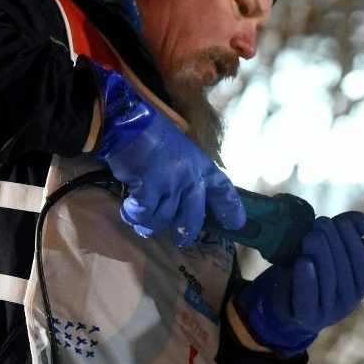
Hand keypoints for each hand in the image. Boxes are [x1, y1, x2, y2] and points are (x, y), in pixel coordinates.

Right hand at [92, 62, 244, 243]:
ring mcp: (171, 183)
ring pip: (163, 219)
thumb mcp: (180, 151)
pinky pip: (143, 214)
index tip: (236, 225)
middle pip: (193, 217)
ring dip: (149, 223)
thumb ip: (186, 174)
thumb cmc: (153, 135)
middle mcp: (191, 177)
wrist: (128, 123)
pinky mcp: (149, 188)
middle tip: (181, 241)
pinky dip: (133, 215)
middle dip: (186, 232)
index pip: (223, 189)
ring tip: (141, 221)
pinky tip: (128, 209)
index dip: (230, 208)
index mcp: (202, 166)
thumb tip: (181, 202)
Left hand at [237, 212, 363, 354]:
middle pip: (344, 272)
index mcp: (357, 286)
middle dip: (334, 243)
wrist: (286, 302)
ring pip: (328, 283)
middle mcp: (348, 301)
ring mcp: (329, 312)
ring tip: (311, 235)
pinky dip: (307, 280)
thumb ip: (343, 235)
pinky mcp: (307, 318)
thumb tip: (362, 220)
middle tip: (321, 222)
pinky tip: (303, 261)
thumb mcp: (327, 253)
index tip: (341, 222)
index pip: (361, 265)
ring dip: (321, 256)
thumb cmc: (311, 273)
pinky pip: (309, 299)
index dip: (353, 243)